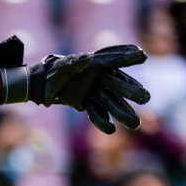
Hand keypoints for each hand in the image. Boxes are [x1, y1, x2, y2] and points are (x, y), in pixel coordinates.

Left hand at [0, 36, 150, 133]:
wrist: (39, 85)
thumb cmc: (51, 72)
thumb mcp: (61, 67)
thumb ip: (75, 63)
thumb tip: (88, 57)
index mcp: (93, 64)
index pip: (113, 60)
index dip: (127, 56)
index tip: (142, 54)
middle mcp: (98, 77)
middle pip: (117, 84)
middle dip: (130, 91)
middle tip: (145, 98)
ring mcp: (93, 90)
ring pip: (111, 101)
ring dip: (122, 112)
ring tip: (135, 124)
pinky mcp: (86, 101)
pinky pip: (97, 111)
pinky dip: (101, 120)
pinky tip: (110, 130)